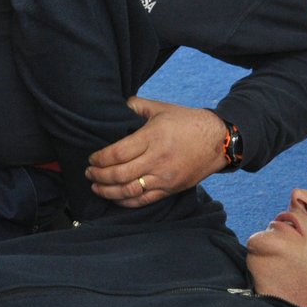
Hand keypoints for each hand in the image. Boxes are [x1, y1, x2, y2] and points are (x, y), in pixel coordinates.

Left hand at [85, 97, 226, 206]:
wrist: (218, 141)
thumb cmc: (188, 122)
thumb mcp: (161, 108)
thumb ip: (136, 106)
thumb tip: (117, 104)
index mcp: (153, 138)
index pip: (118, 153)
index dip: (100, 158)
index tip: (91, 158)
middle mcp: (157, 160)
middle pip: (119, 174)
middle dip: (98, 175)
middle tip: (88, 172)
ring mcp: (164, 177)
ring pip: (128, 191)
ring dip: (108, 191)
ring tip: (96, 186)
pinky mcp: (170, 189)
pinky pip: (143, 200)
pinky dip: (125, 202)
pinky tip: (115, 198)